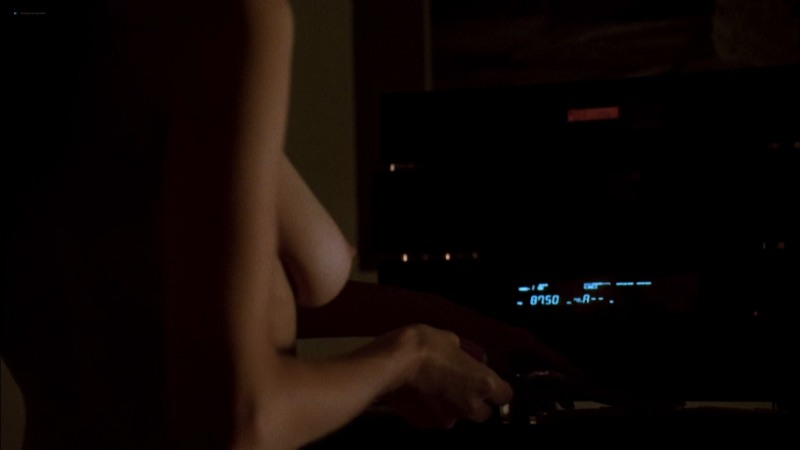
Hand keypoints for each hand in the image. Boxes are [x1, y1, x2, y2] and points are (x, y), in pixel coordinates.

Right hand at [377, 325, 512, 428]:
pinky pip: (433, 419)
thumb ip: (463, 354)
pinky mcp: (424, 424)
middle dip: (475, 402)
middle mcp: (469, 406)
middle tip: (462, 386)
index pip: (506, 396)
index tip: (490, 382)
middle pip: (484, 413)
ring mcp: (446, 418)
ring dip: (452, 407)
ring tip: (435, 388)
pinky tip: (419, 394)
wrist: (393, 364)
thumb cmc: (425, 346)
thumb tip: (462, 355)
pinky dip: (430, 410)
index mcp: (483, 383)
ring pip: (457, 417)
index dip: (499, 389)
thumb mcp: (451, 340)